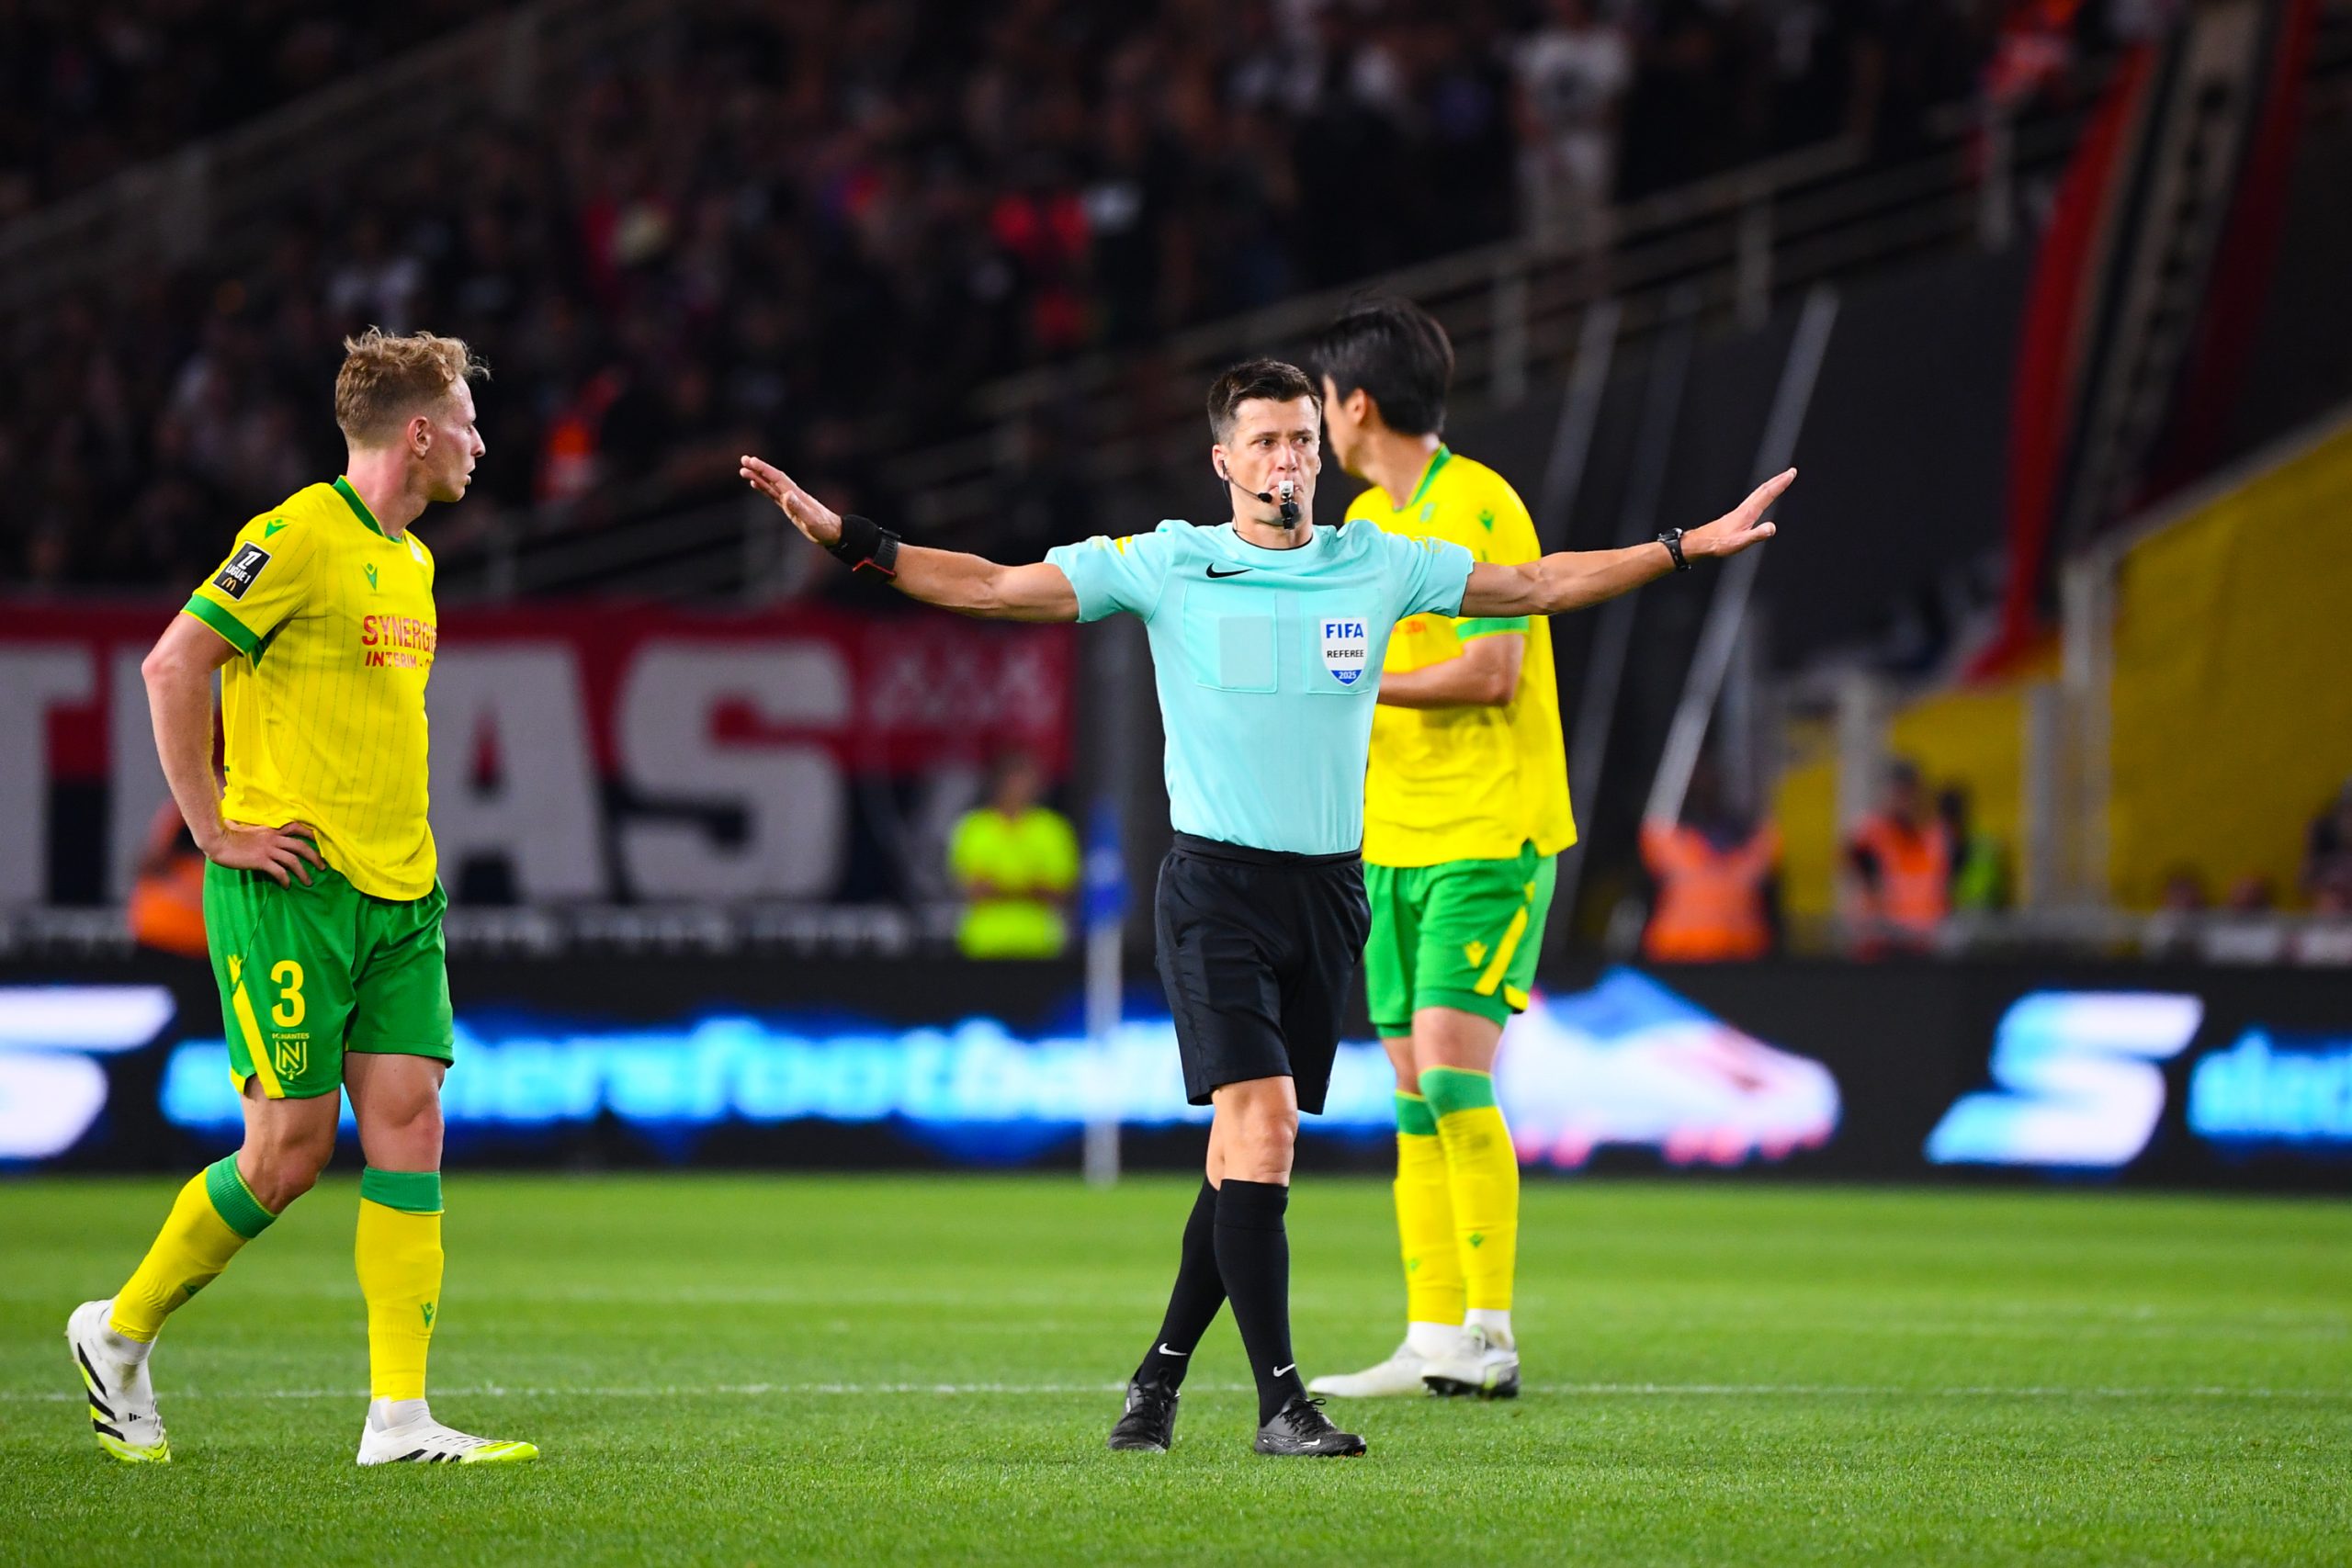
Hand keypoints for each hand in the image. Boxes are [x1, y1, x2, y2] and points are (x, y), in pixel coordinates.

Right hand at [205, 820, 322, 886]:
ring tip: (309, 882)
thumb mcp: (244, 827)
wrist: (217, 840)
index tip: (319, 841)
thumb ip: (251, 828)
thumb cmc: (227, 834)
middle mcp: (273, 838)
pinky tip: (287, 886)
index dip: (310, 834)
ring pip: (293, 861)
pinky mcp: (261, 860)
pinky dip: (286, 879)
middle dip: (315, 857)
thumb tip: (243, 825)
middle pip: (301, 846)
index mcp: (271, 830)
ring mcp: (268, 849)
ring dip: (304, 872)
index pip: (296, 827)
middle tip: (323, 867)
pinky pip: (279, 871)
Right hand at [739, 455, 842, 547]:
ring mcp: (790, 500)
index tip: (751, 461)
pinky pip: (773, 495)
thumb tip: (787, 495)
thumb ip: (798, 508)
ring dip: (758, 477)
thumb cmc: (823, 527)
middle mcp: (792, 494)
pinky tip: (756, 484)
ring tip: (743, 471)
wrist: (834, 532)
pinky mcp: (789, 507)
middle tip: (743, 460)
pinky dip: (764, 488)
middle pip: (772, 478)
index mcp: (796, 495)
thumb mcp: (810, 520)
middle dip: (758, 469)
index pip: (777, 478)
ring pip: (770, 485)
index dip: (764, 469)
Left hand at [1686, 468, 1793, 559]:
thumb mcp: (1741, 542)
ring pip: (1758, 493)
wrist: (1702, 542)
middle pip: (1764, 489)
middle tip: (1791, 472)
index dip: (1781, 483)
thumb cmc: (1719, 543)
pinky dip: (1762, 494)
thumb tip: (1772, 528)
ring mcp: (1740, 510)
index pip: (1768, 494)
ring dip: (1771, 485)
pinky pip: (1754, 499)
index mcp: (1748, 512)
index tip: (1791, 473)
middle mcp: (1745, 508)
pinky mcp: (1737, 515)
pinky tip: (1761, 498)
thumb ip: (1757, 535)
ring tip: (1780, 480)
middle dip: (1779, 480)